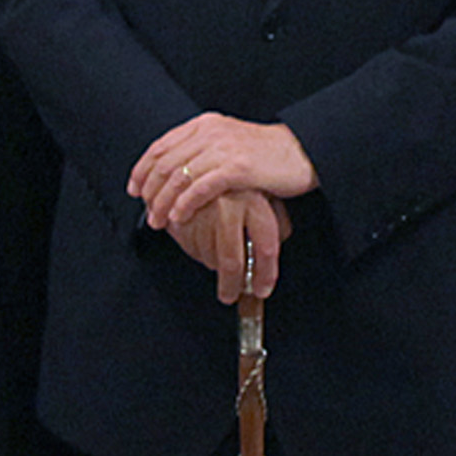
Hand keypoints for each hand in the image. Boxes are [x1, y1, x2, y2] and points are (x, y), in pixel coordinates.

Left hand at [131, 113, 316, 233]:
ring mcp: (224, 148)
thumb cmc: (267, 155)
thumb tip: (172, 173)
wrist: (303, 153)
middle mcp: (211, 132)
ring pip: (179, 177)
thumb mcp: (229, 144)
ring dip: (164, 203)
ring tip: (158, 222)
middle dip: (150, 191)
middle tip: (147, 213)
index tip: (134, 189)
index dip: (142, 169)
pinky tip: (179, 217)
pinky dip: (185, 204)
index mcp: (205, 124)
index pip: (161, 145)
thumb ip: (202, 151)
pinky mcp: (238, 168)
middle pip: (166, 163)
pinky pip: (201, 188)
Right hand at [166, 185, 287, 301]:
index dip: (265, 275)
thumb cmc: (237, 182)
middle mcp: (229, 205)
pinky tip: (202, 236)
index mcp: (255, 200)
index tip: (261, 290)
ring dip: (213, 264)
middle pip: (232, 260)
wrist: (199, 160)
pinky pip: (191, 248)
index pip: (266, 247)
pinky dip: (197, 251)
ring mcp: (203, 210)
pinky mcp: (181, 213)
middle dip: (231, 285)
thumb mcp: (265, 196)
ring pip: (209, 256)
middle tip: (230, 295)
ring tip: (217, 249)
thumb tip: (269, 263)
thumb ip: (274, 225)